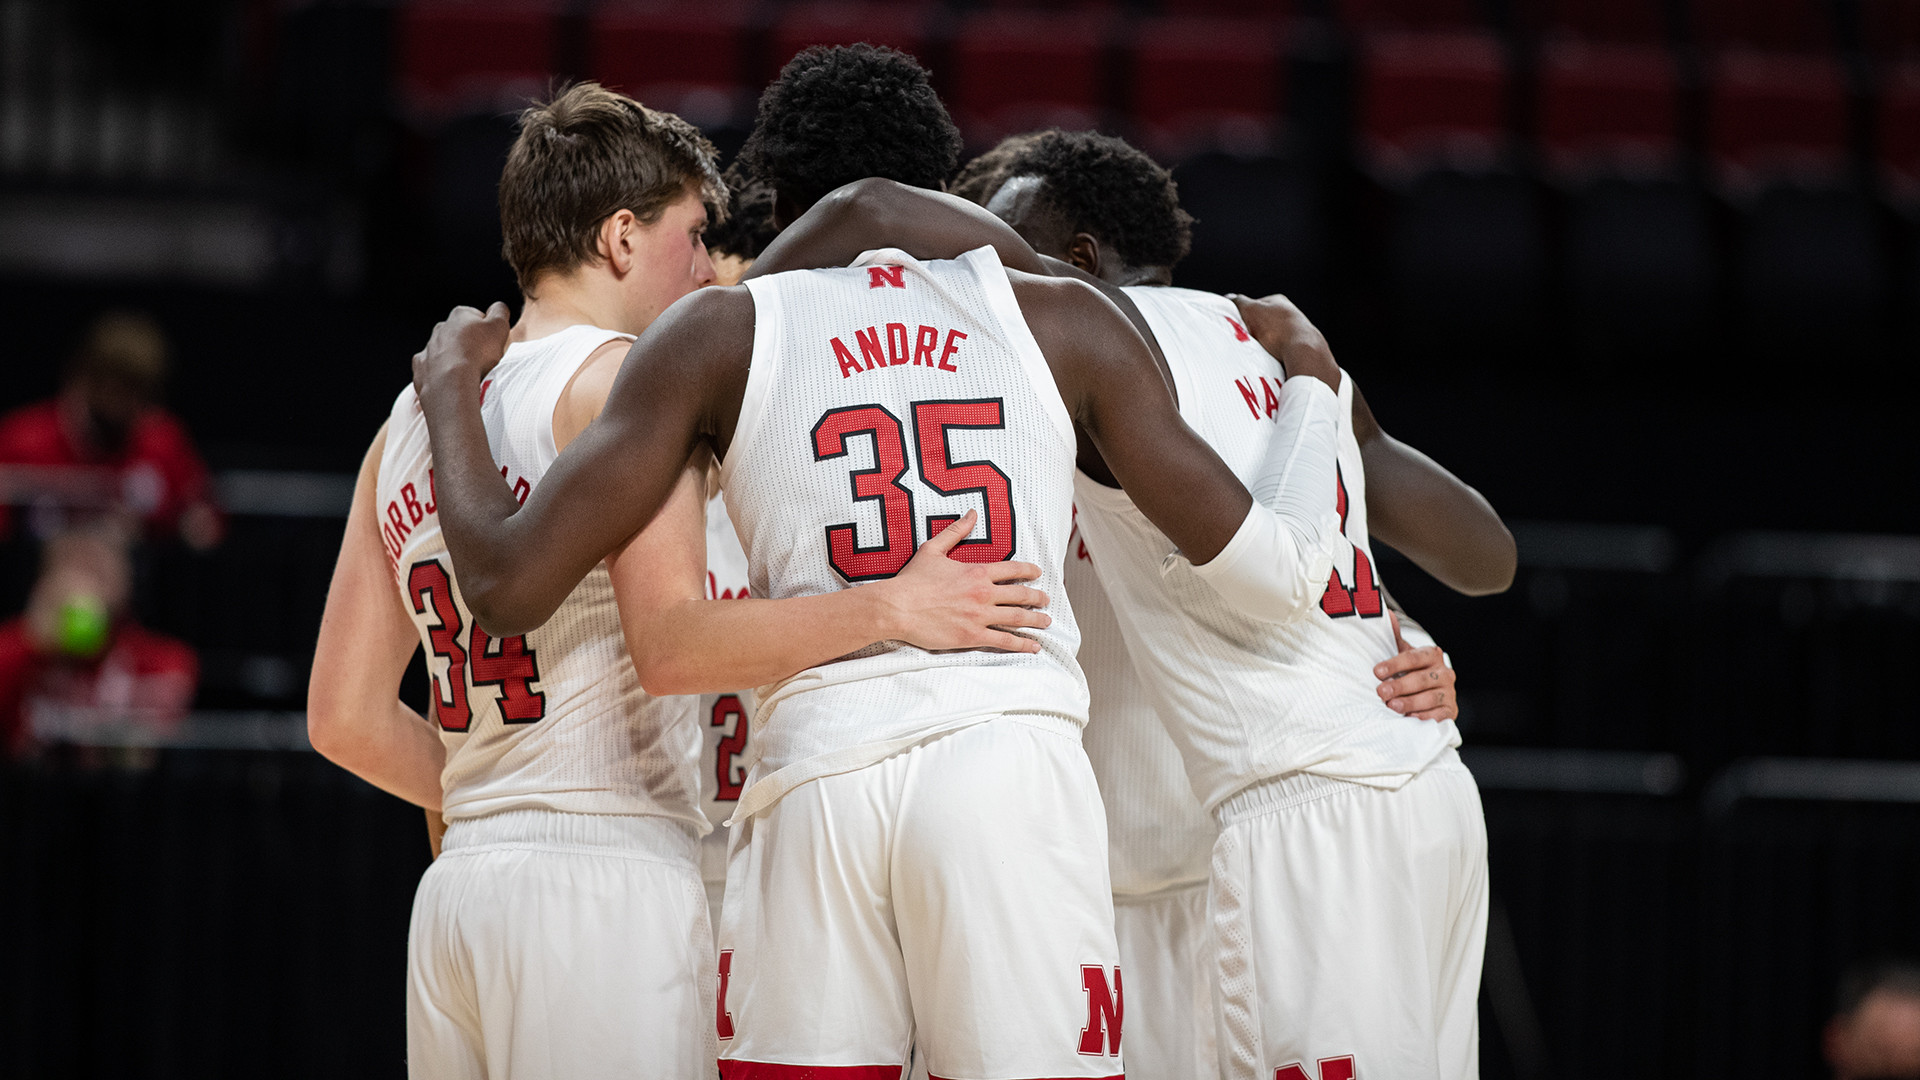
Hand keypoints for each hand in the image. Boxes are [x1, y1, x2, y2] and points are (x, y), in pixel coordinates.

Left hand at [412, 302, 510, 399]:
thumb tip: (498, 307)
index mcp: (459, 315)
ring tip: (469, 372)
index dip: (487, 330)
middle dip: (469, 343)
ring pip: (444, 351)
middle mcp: (440, 328)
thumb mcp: (499, 326)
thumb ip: (500, 312)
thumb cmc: (477, 354)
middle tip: (482, 359)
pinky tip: (450, 380)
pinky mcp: (421, 368)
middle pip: (459, 334)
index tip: (492, 342)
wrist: (453, 382)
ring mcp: (429, 348)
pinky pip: (431, 368)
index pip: (476, 316)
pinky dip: (440, 373)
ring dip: (455, 358)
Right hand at [876, 509, 1051, 653]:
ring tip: (1046, 622)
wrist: (897, 607)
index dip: (1028, 571)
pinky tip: (1034, 645)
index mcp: (976, 571)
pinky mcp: (972, 636)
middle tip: (1046, 600)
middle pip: (1021, 595)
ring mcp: (980, 616)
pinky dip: (1022, 643)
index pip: (1012, 570)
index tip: (1038, 574)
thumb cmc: (912, 580)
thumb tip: (972, 514)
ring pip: (1018, 618)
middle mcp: (983, 593)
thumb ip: (956, 532)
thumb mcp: (933, 549)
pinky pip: (1004, 641)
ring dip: (1036, 620)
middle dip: (1038, 597)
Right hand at [1227, 292, 1339, 389]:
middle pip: (1264, 322)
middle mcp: (1290, 313)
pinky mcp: (1300, 346)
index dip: (1244, 315)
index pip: (1256, 305)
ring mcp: (1297, 329)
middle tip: (1247, 339)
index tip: (1239, 325)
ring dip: (1265, 343)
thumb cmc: (1278, 329)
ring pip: (1273, 336)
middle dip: (1255, 331)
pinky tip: (1272, 357)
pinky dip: (1274, 353)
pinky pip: (1281, 349)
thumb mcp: (1251, 310)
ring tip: (1260, 350)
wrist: (1303, 350)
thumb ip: (1239, 302)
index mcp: (1279, 301)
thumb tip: (1230, 297)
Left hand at [1373, 610, 1456, 720]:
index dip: (1395, 664)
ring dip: (1410, 702)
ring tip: (1392, 706)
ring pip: (1429, 698)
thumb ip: (1394, 637)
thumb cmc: (1411, 672)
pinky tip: (1410, 717)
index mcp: (1432, 655)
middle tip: (1381, 692)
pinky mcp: (1450, 711)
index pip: (1414, 657)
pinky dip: (1424, 717)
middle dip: (1399, 686)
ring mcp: (1449, 692)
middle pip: (1421, 679)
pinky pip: (1438, 715)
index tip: (1377, 672)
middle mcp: (1444, 673)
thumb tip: (1386, 614)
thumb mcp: (1403, 654)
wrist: (1429, 694)